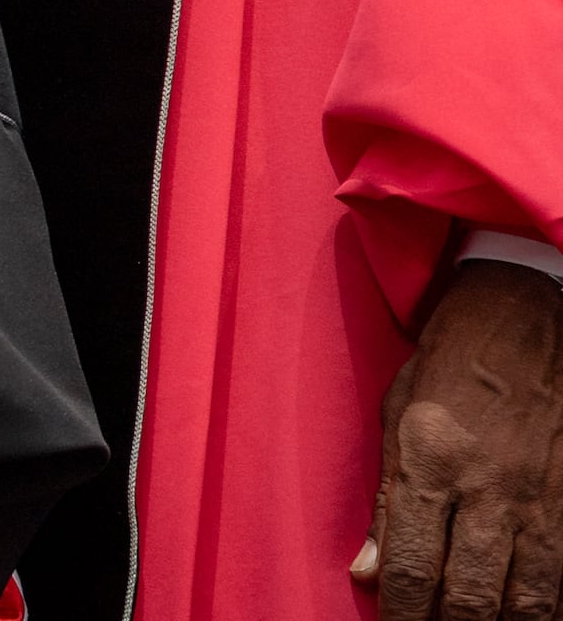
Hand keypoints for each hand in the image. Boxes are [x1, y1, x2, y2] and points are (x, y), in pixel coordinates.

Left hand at [356, 260, 562, 617]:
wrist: (523, 319)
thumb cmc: (449, 367)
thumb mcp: (396, 419)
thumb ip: (387, 504)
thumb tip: (368, 573)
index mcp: (431, 465)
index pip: (414, 568)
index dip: (404, 615)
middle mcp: (489, 489)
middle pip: (475, 596)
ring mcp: (541, 498)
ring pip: (530, 598)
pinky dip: (550, 603)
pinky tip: (532, 612)